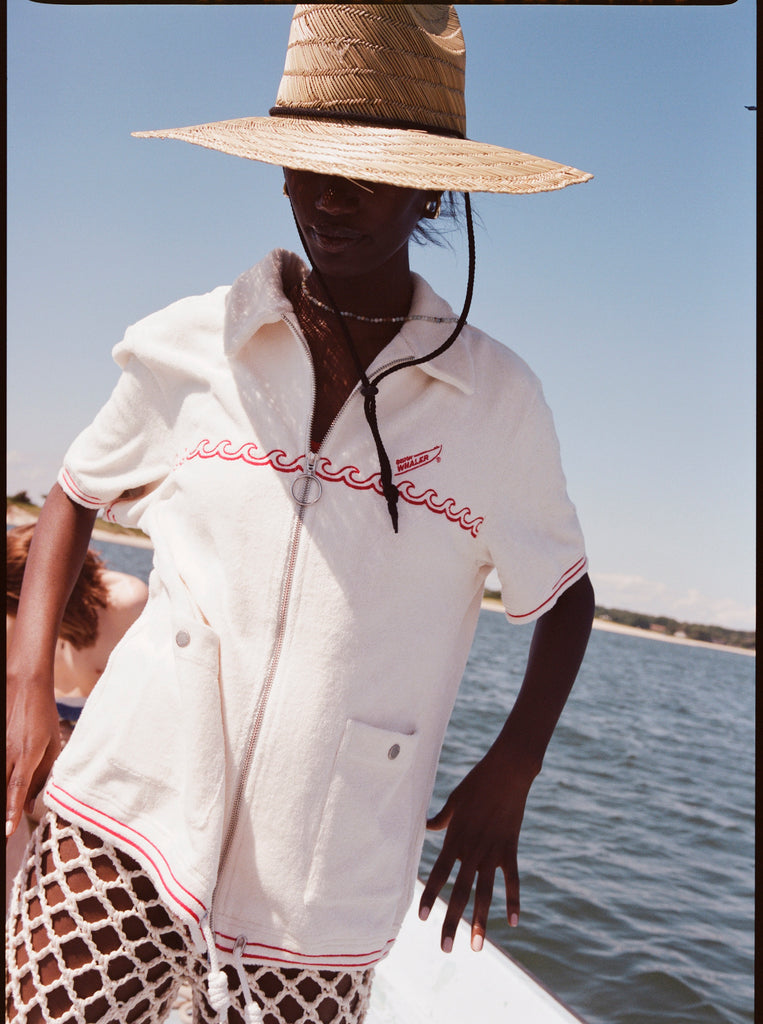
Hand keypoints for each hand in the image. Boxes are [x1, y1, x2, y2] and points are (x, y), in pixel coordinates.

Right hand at [5, 666, 60, 837]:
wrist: (24, 686)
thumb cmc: (42, 716)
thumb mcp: (52, 744)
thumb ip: (43, 775)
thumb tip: (30, 807)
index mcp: (27, 754)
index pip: (17, 788)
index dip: (12, 811)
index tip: (7, 831)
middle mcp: (7, 753)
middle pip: (3, 788)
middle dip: (4, 810)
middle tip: (5, 832)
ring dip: (3, 796)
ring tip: (6, 815)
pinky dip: (1, 779)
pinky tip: (6, 791)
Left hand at [418, 743, 537, 952]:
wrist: (506, 772)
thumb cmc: (477, 783)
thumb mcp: (454, 801)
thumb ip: (440, 820)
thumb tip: (425, 827)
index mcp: (455, 838)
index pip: (439, 873)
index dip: (430, 895)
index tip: (422, 918)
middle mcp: (472, 850)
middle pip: (460, 891)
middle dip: (452, 921)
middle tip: (445, 948)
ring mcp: (493, 852)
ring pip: (485, 893)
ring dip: (480, 921)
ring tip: (476, 947)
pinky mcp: (510, 849)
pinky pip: (512, 880)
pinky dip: (514, 901)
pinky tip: (513, 922)